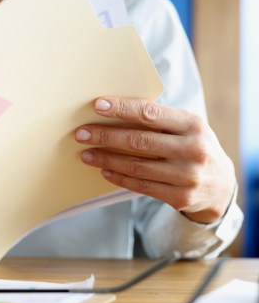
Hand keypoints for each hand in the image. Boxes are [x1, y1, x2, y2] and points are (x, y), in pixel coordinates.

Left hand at [75, 97, 235, 223]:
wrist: (220, 186)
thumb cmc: (192, 147)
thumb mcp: (186, 128)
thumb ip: (159, 120)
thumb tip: (112, 110)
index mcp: (193, 124)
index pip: (150, 113)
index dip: (121, 108)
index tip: (97, 105)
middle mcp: (193, 149)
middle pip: (139, 141)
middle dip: (105, 136)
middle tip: (81, 133)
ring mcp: (188, 175)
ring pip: (136, 166)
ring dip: (106, 159)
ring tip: (85, 153)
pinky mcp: (180, 197)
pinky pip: (141, 186)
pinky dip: (118, 177)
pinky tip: (103, 170)